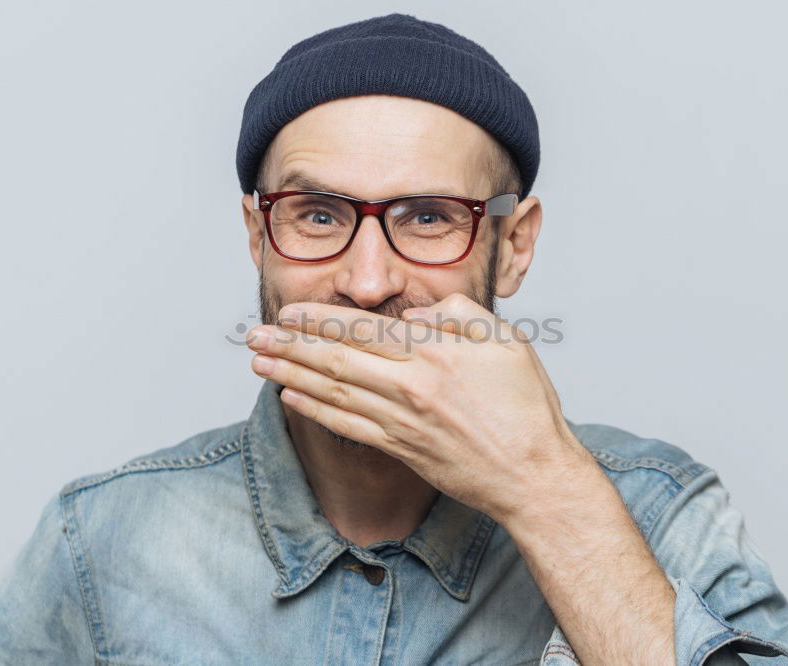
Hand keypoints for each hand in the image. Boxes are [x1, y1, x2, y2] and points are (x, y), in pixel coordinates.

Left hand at [246, 292, 595, 522]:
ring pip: (333, 392)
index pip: (363, 329)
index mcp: (434, 354)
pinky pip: (347, 427)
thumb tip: (414, 314)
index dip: (319, 319)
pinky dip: (315, 411)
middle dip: (290, 345)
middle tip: (255, 335)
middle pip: (336, 359)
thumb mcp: (508, 341)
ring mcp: (402, 422)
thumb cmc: (526, 408)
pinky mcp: (401, 449)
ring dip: (291, 375)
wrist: (533, 476)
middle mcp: (410, 387)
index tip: (289, 311)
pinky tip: (291, 398)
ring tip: (259, 362)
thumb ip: (460, 316)